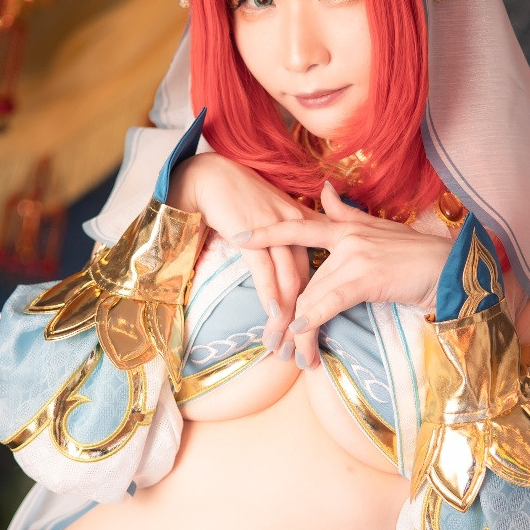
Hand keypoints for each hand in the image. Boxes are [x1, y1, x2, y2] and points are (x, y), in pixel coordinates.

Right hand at [169, 154, 309, 354]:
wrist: (210, 176)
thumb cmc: (238, 199)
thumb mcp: (271, 220)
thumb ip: (284, 245)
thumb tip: (287, 277)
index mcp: (303, 225)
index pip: (319, 271)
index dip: (318, 305)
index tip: (315, 335)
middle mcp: (295, 227)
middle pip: (308, 282)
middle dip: (305, 321)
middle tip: (302, 354)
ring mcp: (275, 229)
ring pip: (289, 280)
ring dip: (287, 317)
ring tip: (284, 346)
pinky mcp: (252, 231)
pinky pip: (264, 268)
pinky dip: (271, 292)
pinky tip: (275, 314)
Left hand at [239, 182, 451, 366]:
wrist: (450, 268)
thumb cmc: (417, 254)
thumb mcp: (379, 228)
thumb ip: (346, 214)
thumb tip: (326, 190)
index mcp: (347, 227)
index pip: (299, 227)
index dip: (267, 232)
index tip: (239, 236)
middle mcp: (347, 238)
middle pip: (304, 280)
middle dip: (287, 314)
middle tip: (273, 341)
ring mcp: (356, 255)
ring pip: (314, 295)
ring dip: (299, 329)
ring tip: (289, 353)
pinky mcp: (367, 276)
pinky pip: (330, 300)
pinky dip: (313, 318)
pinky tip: (299, 331)